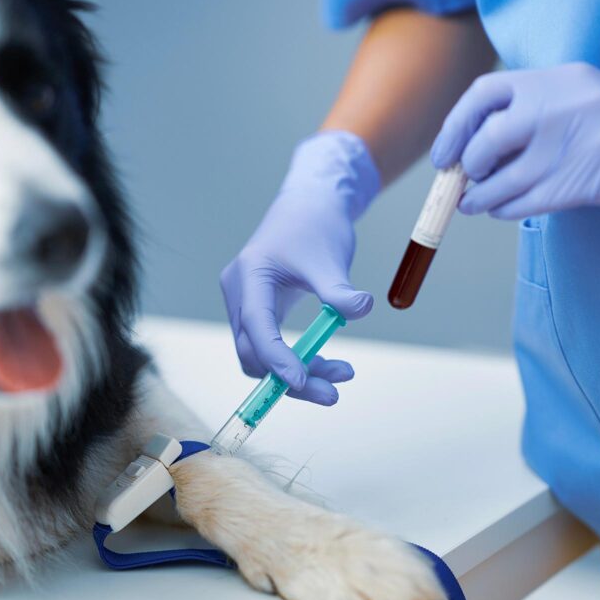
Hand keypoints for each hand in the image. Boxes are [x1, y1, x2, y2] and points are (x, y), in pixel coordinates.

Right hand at [220, 131, 378, 404]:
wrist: (309, 206)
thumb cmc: (315, 226)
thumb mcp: (329, 257)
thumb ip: (338, 289)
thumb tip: (360, 309)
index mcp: (250, 275)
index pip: (257, 325)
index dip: (277, 358)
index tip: (303, 382)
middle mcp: (239, 293)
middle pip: (253, 351)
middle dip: (290, 377)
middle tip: (333, 393)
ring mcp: (245, 304)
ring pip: (261, 355)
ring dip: (298, 373)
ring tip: (343, 375)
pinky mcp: (258, 311)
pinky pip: (270, 346)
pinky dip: (297, 359)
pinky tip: (329, 364)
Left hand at [431, 53, 599, 218]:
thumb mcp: (576, 92)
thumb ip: (528, 110)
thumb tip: (468, 150)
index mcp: (554, 79)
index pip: (484, 94)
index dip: (454, 128)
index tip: (445, 155)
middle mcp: (561, 107)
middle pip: (488, 140)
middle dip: (469, 166)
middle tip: (465, 179)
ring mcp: (577, 144)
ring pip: (504, 180)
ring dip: (479, 197)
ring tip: (473, 203)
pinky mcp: (593, 181)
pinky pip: (529, 202)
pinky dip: (505, 209)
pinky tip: (501, 209)